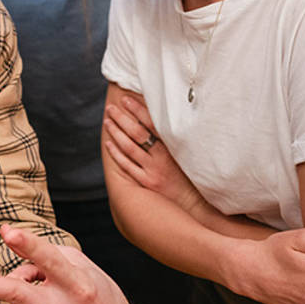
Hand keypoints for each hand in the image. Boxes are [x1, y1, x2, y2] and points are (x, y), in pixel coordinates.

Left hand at [0, 225, 139, 303]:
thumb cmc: (98, 293)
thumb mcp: (81, 266)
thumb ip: (46, 255)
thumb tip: (12, 251)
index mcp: (77, 284)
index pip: (49, 260)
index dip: (27, 245)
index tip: (8, 232)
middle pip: (14, 292)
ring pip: (13, 294)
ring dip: (22, 284)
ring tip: (48, 290)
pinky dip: (26, 302)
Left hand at [102, 95, 202, 213]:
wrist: (197, 204)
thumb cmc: (194, 175)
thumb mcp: (189, 153)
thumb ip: (176, 137)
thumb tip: (164, 116)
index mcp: (174, 147)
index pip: (152, 123)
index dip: (138, 110)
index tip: (126, 99)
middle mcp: (162, 158)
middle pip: (137, 133)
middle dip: (122, 118)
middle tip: (111, 108)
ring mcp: (153, 171)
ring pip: (129, 147)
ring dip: (116, 132)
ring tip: (107, 121)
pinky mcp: (147, 182)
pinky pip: (127, 166)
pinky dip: (116, 153)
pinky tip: (109, 143)